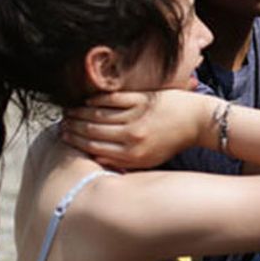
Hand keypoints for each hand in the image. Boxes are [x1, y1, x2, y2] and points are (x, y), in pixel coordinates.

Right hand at [61, 90, 214, 170]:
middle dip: (73, 127)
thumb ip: (123, 161)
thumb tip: (95, 158)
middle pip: (92, 130)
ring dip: (79, 112)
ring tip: (69, 112)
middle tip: (61, 123)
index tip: (64, 137)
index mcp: (132, 156)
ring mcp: (137, 117)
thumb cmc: (172, 142)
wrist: (198, 121)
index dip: (76, 142)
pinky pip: (112, 99)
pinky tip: (87, 100)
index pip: (94, 148)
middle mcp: (132, 137)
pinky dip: (96, 99)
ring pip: (98, 114)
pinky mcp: (142, 99)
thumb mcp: (149, 160)